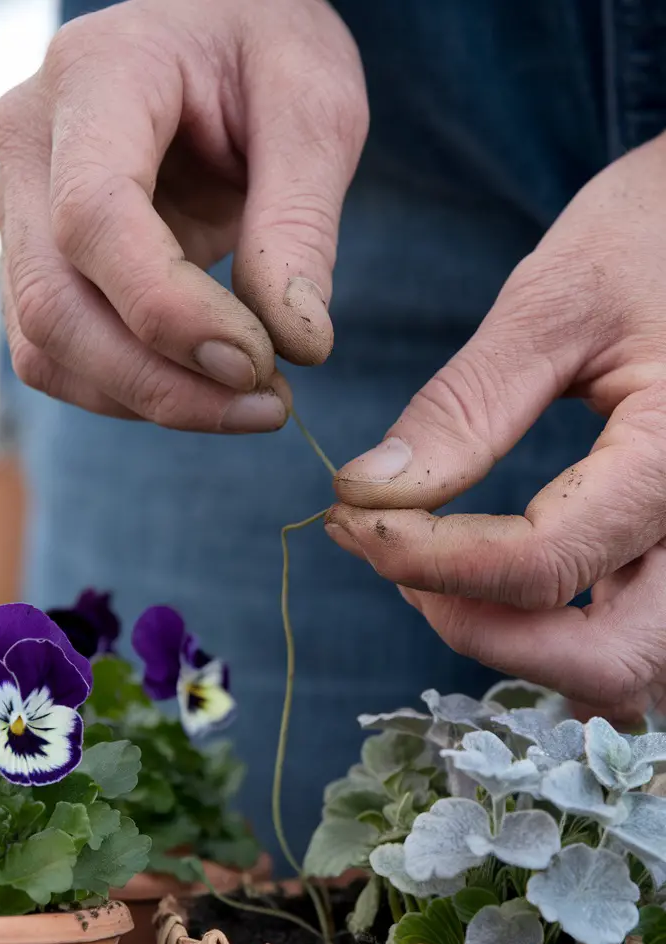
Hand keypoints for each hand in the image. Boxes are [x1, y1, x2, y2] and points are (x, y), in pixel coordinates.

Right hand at [0, 0, 366, 430]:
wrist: (220, 37)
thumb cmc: (269, 54)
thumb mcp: (315, 110)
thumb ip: (302, 223)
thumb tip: (298, 345)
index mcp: (96, 76)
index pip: (95, 217)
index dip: (171, 312)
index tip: (260, 362)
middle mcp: (30, 142)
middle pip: (56, 302)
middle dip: (162, 382)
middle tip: (269, 405)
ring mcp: (18, 206)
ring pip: (48, 346)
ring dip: (149, 400)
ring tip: (253, 402)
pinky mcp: (37, 260)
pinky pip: (62, 355)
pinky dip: (133, 391)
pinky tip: (209, 387)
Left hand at [327, 132, 665, 722]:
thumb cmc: (659, 230)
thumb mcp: (557, 300)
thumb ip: (466, 408)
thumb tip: (367, 493)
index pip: (545, 566)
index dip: (430, 560)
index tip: (352, 520)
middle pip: (609, 661)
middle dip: (486, 634)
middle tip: (399, 567)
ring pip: (630, 669)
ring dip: (529, 650)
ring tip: (442, 576)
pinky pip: (638, 637)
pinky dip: (568, 638)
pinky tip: (503, 586)